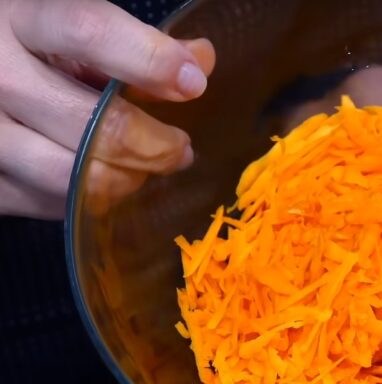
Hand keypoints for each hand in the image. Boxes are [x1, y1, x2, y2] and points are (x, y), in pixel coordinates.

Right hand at [0, 0, 214, 218]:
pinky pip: (52, 203)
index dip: (150, 60)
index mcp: (20, 21)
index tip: (192, 85)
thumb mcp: (66, 31)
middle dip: (156, 145)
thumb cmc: (23, 51)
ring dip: (128, 178)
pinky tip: (103, 179)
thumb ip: (134, 43)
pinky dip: (90, 198)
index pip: (90, 32)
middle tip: (180, 149)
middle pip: (96, 124)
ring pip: (77, 176)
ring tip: (147, 167)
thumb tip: (199, 61)